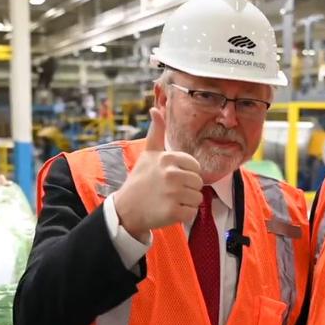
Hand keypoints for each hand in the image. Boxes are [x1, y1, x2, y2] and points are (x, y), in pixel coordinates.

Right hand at [113, 107, 202, 240]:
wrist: (126, 209)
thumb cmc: (140, 180)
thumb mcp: (148, 154)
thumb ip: (156, 132)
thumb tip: (156, 109)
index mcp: (168, 158)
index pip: (195, 167)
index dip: (187, 174)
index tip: (172, 178)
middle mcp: (171, 174)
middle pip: (198, 183)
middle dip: (187, 189)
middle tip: (169, 191)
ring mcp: (173, 194)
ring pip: (197, 198)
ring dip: (186, 202)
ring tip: (169, 200)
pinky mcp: (173, 212)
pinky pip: (192, 212)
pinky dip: (183, 214)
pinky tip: (169, 210)